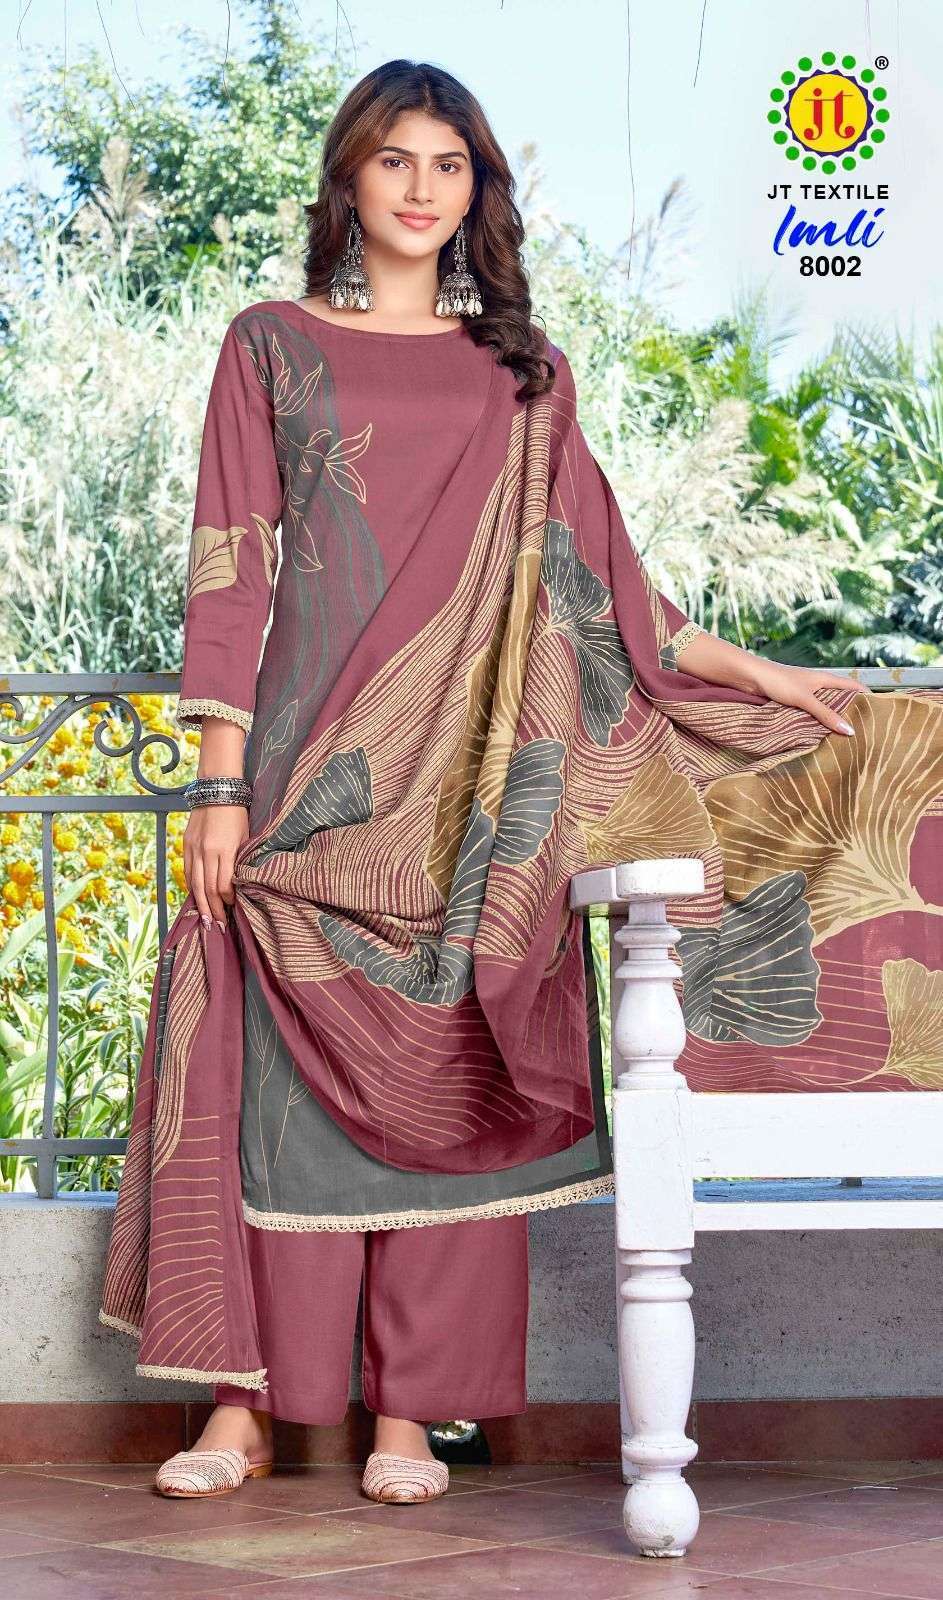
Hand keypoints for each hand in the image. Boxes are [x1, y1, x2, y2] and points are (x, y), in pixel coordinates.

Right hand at [183, 803, 249, 928]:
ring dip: (201, 904)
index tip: (232, 908)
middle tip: (218, 926)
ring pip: (194, 883)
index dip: (227, 900)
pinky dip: (191, 887)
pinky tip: (197, 898)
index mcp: (224, 849)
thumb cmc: (237, 814)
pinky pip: (187, 871)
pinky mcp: (186, 844)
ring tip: (206, 920)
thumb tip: (238, 885)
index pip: (223, 884)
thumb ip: (239, 861)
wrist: (217, 790)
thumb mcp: (245, 837)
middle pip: (207, 888)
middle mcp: (206, 851)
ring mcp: (193, 848)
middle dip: (213, 910)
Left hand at [750, 659, 871, 735]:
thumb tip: (851, 731)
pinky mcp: (795, 702)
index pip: (856, 687)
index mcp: (827, 679)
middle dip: (854, 712)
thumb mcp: (806, 699)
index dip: (869, 697)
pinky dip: (820, 722)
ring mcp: (807, 694)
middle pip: (843, 699)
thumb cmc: (779, 682)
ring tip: (847, 738)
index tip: (883, 712)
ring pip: (828, 707)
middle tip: (867, 732)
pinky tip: (822, 736)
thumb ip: (826, 715)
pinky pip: (813, 713)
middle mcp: (819, 685)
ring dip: (835, 719)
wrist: (750, 677)